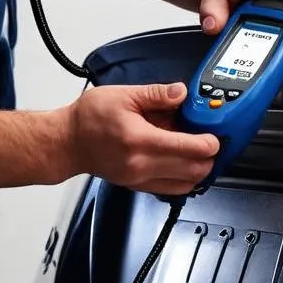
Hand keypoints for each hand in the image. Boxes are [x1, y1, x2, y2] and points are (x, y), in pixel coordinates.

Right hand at [60, 82, 218, 196]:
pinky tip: (184, 163)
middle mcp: (141, 164)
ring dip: (198, 171)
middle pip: (192, 171)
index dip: (209, 144)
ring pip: (184, 185)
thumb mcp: (123, 95)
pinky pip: (169, 189)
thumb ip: (156, 94)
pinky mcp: (136, 185)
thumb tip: (180, 93)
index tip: (216, 136)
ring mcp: (139, 178)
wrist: (67, 142)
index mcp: (140, 140)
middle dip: (210, 159)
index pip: (187, 149)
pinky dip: (183, 179)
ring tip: (201, 153)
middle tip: (214, 143)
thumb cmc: (89, 119)